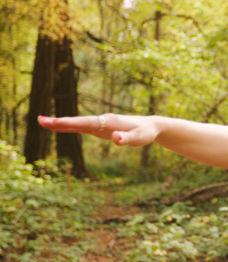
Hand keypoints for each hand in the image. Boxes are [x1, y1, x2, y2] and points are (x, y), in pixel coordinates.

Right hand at [38, 114, 158, 145]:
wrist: (151, 126)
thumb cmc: (145, 133)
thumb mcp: (139, 138)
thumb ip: (127, 139)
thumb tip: (115, 139)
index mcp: (109, 122)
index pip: (86, 123)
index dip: (70, 123)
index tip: (54, 122)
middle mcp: (103, 120)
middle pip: (78, 121)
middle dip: (59, 121)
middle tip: (40, 120)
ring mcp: (101, 124)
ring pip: (78, 123)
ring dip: (62, 123)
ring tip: (43, 122)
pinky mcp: (102, 128)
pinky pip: (83, 127)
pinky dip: (71, 127)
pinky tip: (61, 128)